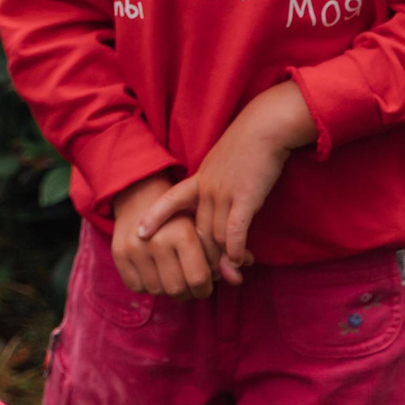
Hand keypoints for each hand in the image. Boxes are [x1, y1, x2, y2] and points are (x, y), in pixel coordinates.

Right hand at [111, 174, 213, 299]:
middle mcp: (157, 241)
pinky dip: (148, 286)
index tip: (205, 284)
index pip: (199, 278)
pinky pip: (136, 287)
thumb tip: (238, 279)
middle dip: (188, 292)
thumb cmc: (180, 216)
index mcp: (182, 233)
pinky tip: (155, 274)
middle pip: (177, 288)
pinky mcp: (119, 254)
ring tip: (173, 278)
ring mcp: (135, 249)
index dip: (205, 288)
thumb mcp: (203, 229)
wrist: (141, 194)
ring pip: (157, 290)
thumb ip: (223, 255)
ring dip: (167, 289)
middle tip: (190, 286)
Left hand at [136, 81, 314, 282]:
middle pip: (195, 230)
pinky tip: (238, 260)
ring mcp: (223, 193)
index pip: (170, 200)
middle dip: (202, 256)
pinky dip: (235, 247)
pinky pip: (235, 229)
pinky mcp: (244, 197)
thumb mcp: (225, 166)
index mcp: (199, 179)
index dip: (154, 218)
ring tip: (230, 276)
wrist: (265, 128)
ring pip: (214, 234)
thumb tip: (221, 212)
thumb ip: (221, 189)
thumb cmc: (249, 147)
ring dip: (222, 258)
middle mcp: (206, 188)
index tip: (139, 234)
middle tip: (208, 277)